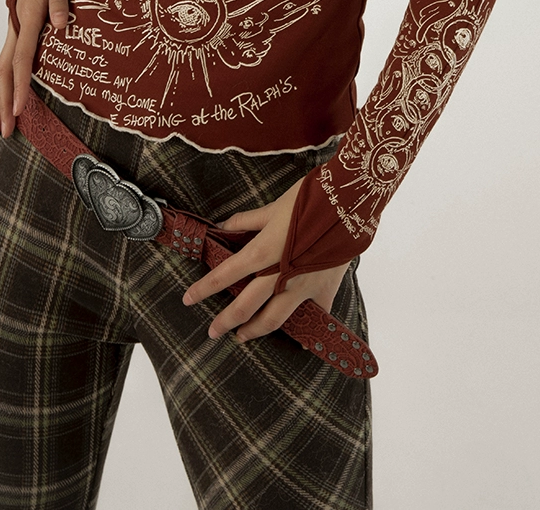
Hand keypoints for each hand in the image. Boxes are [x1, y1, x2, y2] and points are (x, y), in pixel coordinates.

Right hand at [0, 0, 71, 136]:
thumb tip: (60, 24)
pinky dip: (7, 85)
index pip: (21, 58)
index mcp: (27, 16)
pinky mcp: (20, 31)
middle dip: (3, 103)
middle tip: (3, 132)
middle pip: (4, 71)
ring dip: (0, 99)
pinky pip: (9, 63)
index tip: (20, 109)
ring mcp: (16, 30)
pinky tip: (8, 103)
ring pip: (2, 70)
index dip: (21, 85)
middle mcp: (17, 27)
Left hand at [182, 178, 351, 341]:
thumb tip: (222, 226)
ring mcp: (305, 285)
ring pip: (275, 318)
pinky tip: (298, 341)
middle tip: (212, 331)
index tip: (188, 299)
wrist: (351, 201)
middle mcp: (282, 273)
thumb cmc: (311, 198)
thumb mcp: (273, 206)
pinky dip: (305, 330)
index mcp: (264, 250)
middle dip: (226, 321)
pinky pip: (314, 316)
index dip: (205, 288)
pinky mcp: (326, 288)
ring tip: (243, 336)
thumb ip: (246, 221)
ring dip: (255, 330)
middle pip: (247, 305)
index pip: (226, 274)